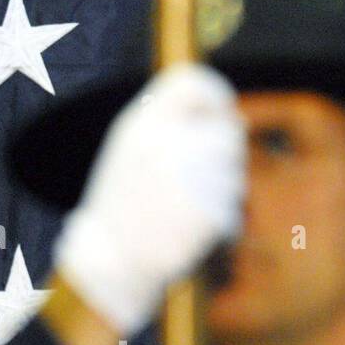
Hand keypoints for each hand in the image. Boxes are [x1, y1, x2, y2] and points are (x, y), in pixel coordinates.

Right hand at [53, 63, 244, 334]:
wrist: (110, 260)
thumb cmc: (121, 203)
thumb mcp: (130, 148)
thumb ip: (170, 123)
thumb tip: (232, 115)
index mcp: (143, 124)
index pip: (194, 83)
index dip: (215, 95)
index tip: (219, 114)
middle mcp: (168, 145)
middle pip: (228, 130)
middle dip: (226, 151)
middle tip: (209, 171)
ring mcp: (190, 180)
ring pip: (234, 171)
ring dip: (224, 186)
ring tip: (191, 204)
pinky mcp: (206, 214)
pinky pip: (232, 206)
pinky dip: (221, 217)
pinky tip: (193, 227)